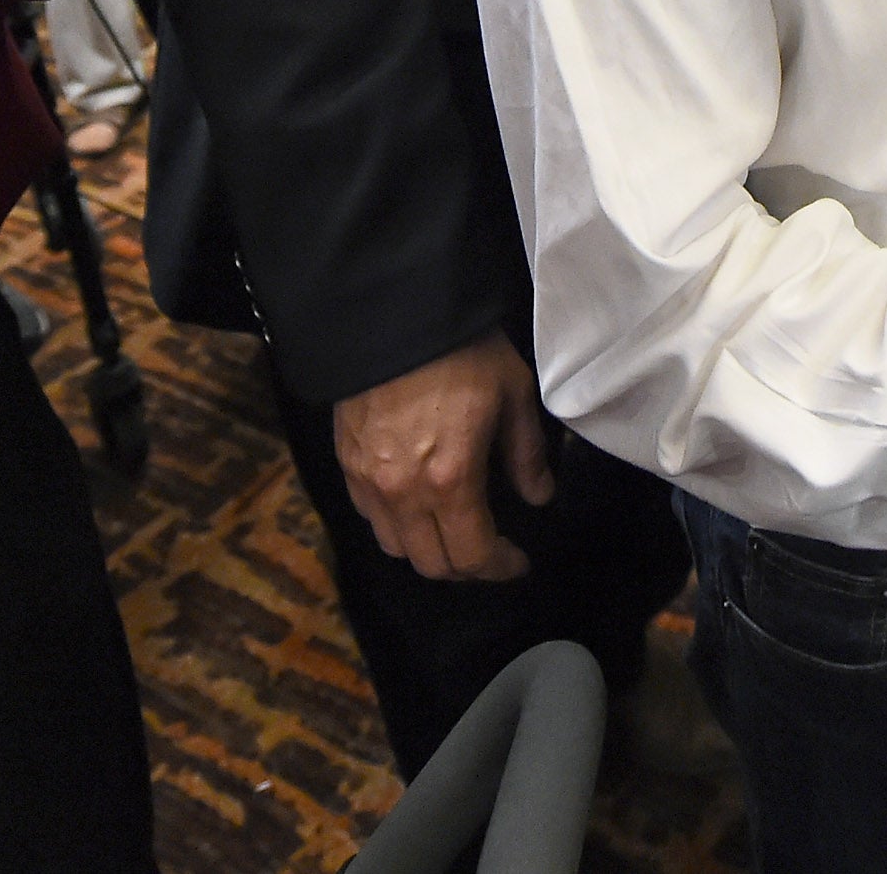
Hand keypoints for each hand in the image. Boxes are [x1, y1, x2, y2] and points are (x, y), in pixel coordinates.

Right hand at [332, 330, 555, 582]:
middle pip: (431, 564)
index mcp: (450, 481)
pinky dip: (397, 525)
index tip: (519, 563)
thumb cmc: (465, 354)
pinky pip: (370, 517)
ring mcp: (368, 483)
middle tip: (492, 552)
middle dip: (467, 568)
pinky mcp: (346, 465)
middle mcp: (403, 494)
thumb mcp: (514, 396)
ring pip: (396, 547)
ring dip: (429, 551)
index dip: (500, 568)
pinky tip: (418, 506)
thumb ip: (527, 455)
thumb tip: (539, 496)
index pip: (473, 554)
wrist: (396, 318)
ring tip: (456, 532)